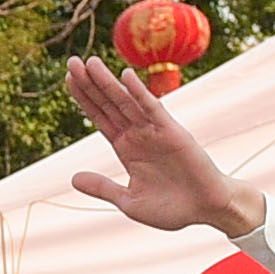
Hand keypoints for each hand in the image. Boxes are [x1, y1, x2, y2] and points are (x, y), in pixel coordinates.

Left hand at [66, 57, 268, 237]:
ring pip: (126, 102)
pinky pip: (153, 109)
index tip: (68, 79)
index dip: (85, 98)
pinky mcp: (173, 133)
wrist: (205, 211)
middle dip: (90, 84)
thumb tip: (73, 178)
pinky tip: (125, 76)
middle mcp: (138, 135)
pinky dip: (139, 93)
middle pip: (109, 104)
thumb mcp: (129, 200)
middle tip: (71, 62)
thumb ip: (103, 187)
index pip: (101, 117)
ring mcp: (154, 131)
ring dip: (108, 82)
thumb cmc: (171, 208)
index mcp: (126, 148)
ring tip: (89, 63)